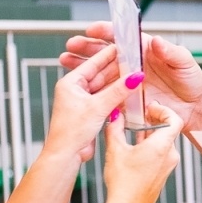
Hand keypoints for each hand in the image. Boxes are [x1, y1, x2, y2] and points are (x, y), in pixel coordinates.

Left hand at [45, 45, 138, 163]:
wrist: (66, 154)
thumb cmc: (69, 132)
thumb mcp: (97, 107)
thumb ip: (118, 91)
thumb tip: (134, 78)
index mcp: (70, 83)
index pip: (93, 63)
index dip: (109, 55)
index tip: (123, 47)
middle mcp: (76, 91)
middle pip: (100, 75)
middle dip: (117, 70)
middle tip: (134, 62)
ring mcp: (83, 102)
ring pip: (105, 89)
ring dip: (118, 85)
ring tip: (135, 77)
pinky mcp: (90, 114)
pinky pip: (106, 101)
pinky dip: (117, 98)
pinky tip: (128, 94)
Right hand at [60, 23, 201, 128]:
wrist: (193, 107)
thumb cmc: (191, 80)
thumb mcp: (184, 62)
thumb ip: (171, 52)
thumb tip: (157, 41)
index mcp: (144, 49)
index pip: (121, 36)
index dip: (106, 31)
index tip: (92, 29)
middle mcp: (132, 63)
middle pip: (104, 52)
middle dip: (86, 47)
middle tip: (71, 45)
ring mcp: (127, 80)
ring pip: (100, 71)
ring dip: (82, 66)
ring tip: (65, 61)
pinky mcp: (126, 98)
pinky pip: (105, 93)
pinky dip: (91, 90)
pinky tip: (79, 88)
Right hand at [102, 102, 181, 202]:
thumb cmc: (124, 183)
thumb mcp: (115, 150)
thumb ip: (115, 128)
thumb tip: (115, 116)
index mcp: (162, 146)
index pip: (174, 119)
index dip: (163, 110)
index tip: (149, 108)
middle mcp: (170, 155)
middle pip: (167, 130)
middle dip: (152, 120)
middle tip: (137, 115)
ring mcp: (168, 166)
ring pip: (162, 142)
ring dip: (149, 133)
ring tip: (132, 129)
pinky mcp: (162, 174)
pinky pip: (160, 153)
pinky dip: (149, 146)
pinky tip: (133, 147)